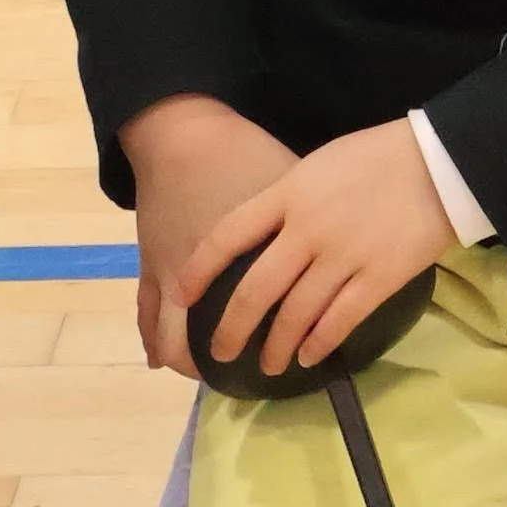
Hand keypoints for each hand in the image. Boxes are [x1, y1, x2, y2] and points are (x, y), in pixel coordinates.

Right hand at [121, 94, 300, 378]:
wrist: (185, 132)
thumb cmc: (247, 154)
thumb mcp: (297, 186)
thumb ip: (320, 222)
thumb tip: (358, 243)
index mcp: (256, 251)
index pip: (281, 307)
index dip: (296, 338)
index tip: (311, 356)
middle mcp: (219, 270)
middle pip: (227, 326)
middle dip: (244, 352)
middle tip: (266, 371)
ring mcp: (172, 271)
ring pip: (175, 333)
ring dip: (192, 358)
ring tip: (214, 374)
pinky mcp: (152, 265)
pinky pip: (148, 313)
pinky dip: (155, 339)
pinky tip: (162, 360)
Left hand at [174, 120, 455, 378]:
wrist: (442, 159)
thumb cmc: (380, 155)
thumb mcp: (320, 164)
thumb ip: (289, 200)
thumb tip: (266, 237)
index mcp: (289, 193)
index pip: (228, 236)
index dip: (200, 271)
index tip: (183, 298)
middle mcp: (308, 229)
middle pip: (256, 289)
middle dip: (232, 327)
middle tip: (221, 352)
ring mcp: (344, 255)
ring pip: (295, 313)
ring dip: (276, 345)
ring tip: (269, 364)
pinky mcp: (379, 277)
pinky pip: (340, 320)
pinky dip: (319, 342)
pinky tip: (309, 355)